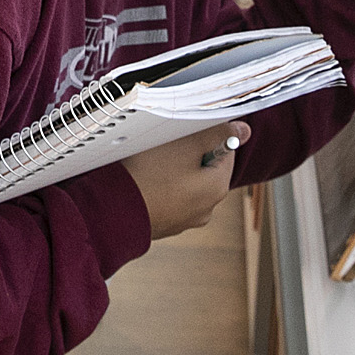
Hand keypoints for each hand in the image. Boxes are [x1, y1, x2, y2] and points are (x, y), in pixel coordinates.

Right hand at [120, 121, 251, 238]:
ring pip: (185, 182)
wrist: (110, 212)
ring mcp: (184, 220)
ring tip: (150, 163)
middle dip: (188, 152)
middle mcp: (206, 209)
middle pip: (206, 167)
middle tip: (165, 144)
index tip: (186, 130)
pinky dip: (160, 186)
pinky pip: (168, 197)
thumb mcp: (185, 143)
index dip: (207, 134)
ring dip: (173, 169)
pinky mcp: (163, 224)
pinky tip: (143, 181)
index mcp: (217, 188)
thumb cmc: (147, 175)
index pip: (226, 149)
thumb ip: (217, 133)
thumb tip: (244, 130)